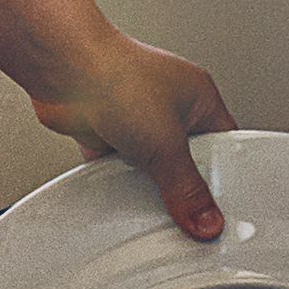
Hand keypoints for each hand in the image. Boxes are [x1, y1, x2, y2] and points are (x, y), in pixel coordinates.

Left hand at [33, 37, 236, 239]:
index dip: (223, 178)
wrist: (63, 68)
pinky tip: (117, 188)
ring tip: (146, 195)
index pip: (224, 146)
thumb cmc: (117, 77)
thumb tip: (206, 219)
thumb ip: (187, 189)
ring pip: (149, 166)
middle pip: (185, 160)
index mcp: (199, 98)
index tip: (218, 209)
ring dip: (143, 181)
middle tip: (182, 209)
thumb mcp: (167, 145)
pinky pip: (118, 166)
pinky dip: (115, 178)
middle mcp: (168, 105)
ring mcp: (135, 118)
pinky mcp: (105, 131)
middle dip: (179, 183)